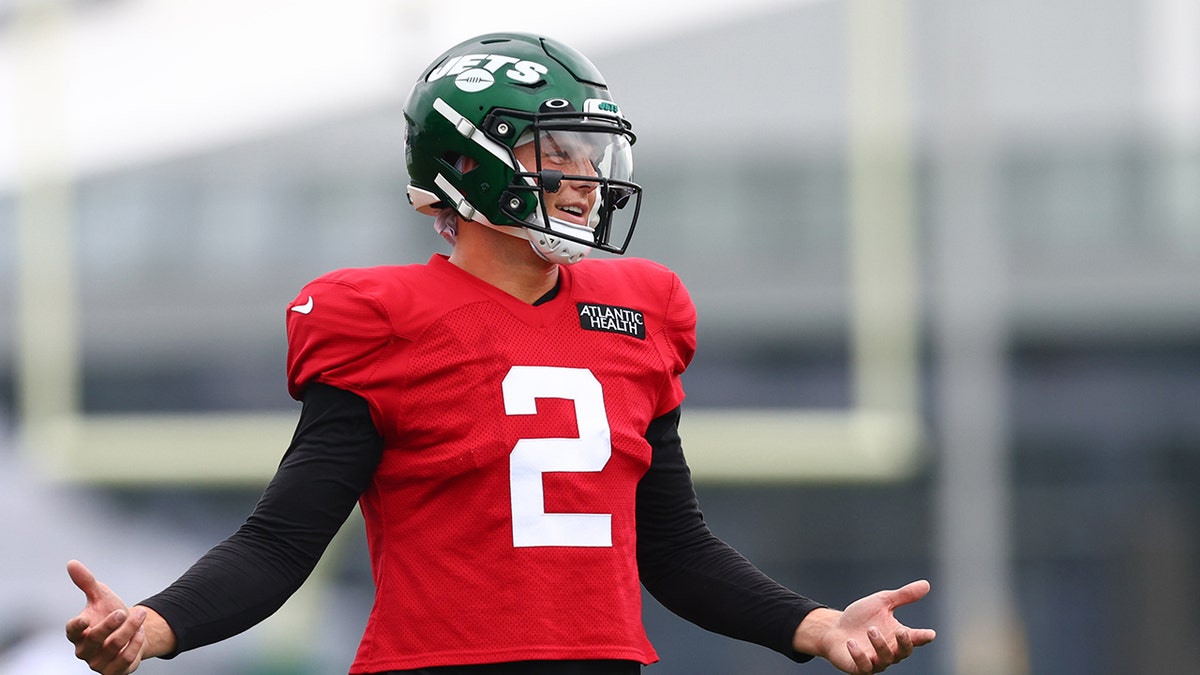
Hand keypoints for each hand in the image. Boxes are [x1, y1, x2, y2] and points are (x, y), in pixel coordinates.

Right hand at [65, 560, 147, 674]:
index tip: (85, 619)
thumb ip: (86, 581)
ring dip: (131, 629)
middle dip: (112, 624)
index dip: (77, 627)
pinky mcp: (114, 671)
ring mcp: (98, 663)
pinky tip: (141, 632)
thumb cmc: (110, 613)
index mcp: (77, 632)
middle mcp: (84, 650)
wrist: (131, 631)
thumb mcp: (100, 595)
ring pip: (114, 646)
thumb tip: (72, 563)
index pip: (72, 631)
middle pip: (95, 639)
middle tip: (124, 611)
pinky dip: (136, 644)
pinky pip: (126, 660)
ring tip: (140, 615)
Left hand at [796, 579, 935, 673]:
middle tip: (901, 630)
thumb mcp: (881, 602)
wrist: (834, 629)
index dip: (923, 637)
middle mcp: (890, 651)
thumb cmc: (860, 618)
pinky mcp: (859, 667)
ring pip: (885, 659)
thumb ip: (903, 596)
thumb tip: (926, 584)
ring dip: (880, 645)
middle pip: (903, 652)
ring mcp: (875, 661)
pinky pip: (864, 666)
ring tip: (871, 629)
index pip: (915, 638)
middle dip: (904, 643)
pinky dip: (859, 655)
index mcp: (897, 636)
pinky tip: (852, 642)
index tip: (930, 634)